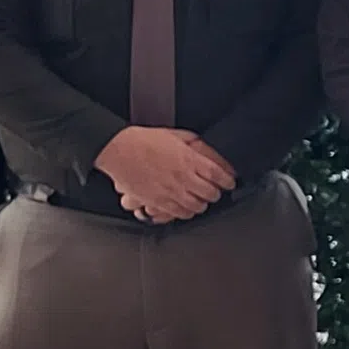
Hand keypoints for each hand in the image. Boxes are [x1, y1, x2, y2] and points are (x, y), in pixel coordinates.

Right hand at [96, 127, 234, 222]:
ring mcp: (170, 191)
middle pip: (210, 193)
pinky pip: (179, 213)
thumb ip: (193, 143)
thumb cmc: (143, 141)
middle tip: (216, 191)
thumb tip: (206, 149)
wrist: (118, 150)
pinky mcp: (157, 201)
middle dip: (216, 193)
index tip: (230, 182)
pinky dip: (186, 212)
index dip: (227, 180)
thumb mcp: (175, 135)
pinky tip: (187, 208)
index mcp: (189, 160)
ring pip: (197, 206)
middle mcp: (182, 177)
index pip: (217, 174)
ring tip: (202, 200)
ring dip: (202, 204)